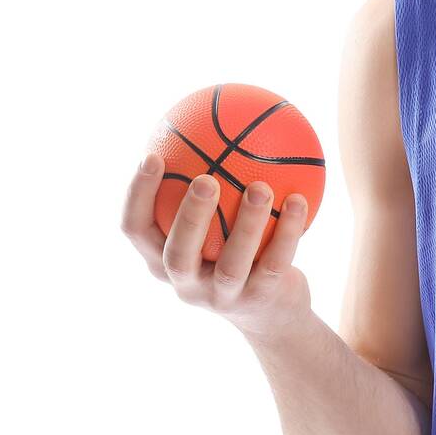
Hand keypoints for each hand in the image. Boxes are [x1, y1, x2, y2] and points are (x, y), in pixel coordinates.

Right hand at [120, 155, 311, 343]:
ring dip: (248, 224)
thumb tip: (204, 121)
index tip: (151, 154)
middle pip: (178, 253)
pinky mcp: (259, 301)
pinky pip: (275, 263)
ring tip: (261, 187)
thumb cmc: (234, 251)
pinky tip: (301, 200)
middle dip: (190, 216)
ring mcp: (221, 298)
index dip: (137, 195)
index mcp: (161, 260)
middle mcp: (184, 283)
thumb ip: (204, 188)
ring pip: (231, 263)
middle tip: (204, 179)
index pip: (135, 229)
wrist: (270, 312)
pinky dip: (289, 231)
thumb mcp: (211, 224)